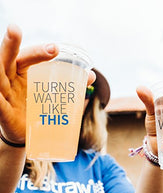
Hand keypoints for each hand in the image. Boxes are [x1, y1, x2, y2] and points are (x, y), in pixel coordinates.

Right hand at [0, 25, 94, 143]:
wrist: (32, 132)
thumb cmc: (41, 108)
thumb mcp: (54, 94)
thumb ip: (70, 84)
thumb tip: (91, 75)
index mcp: (25, 73)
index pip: (29, 57)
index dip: (40, 51)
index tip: (55, 48)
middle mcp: (12, 80)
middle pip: (9, 59)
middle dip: (11, 44)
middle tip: (15, 29)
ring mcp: (5, 95)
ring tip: (1, 44)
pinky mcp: (4, 112)